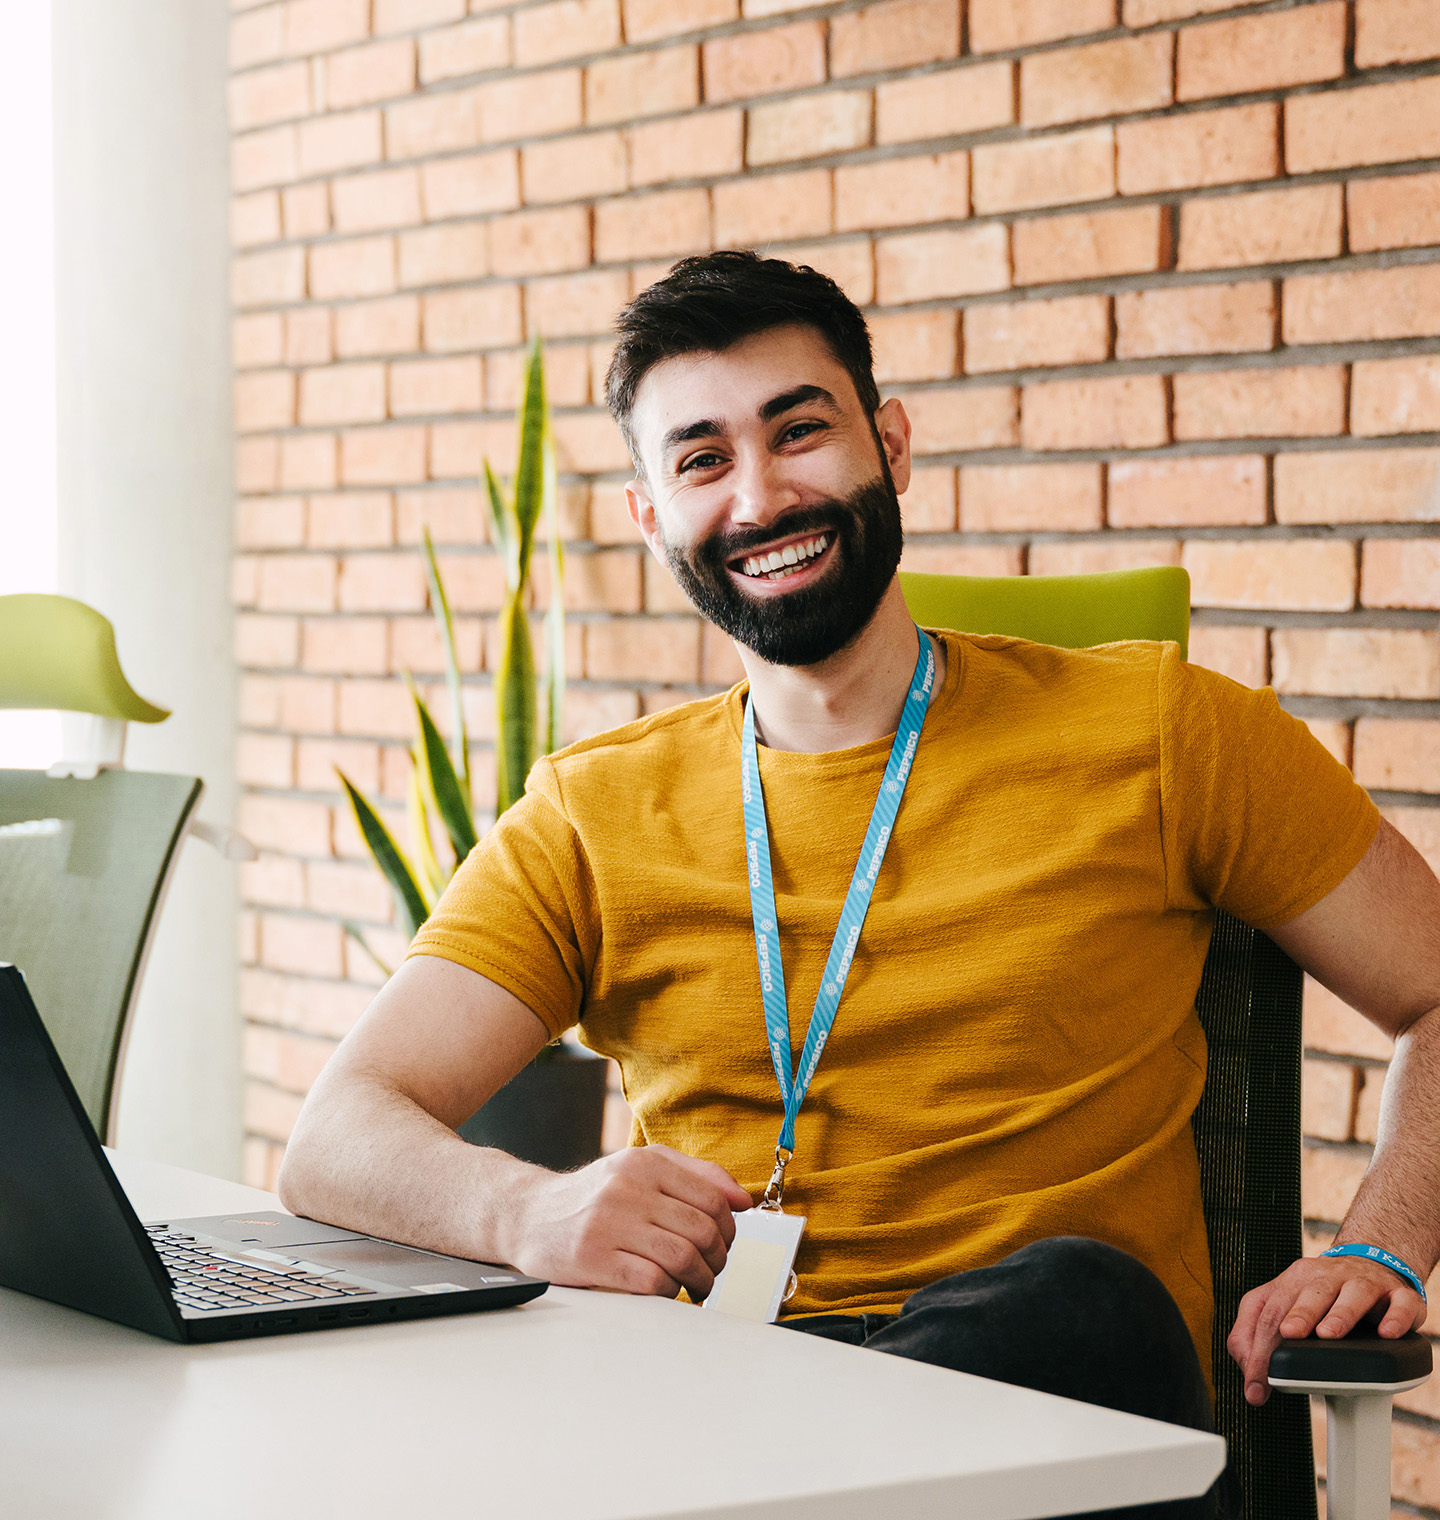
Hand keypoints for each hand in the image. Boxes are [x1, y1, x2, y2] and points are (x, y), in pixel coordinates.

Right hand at [507, 1145, 752, 1301]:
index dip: (729, 1228)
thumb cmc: (595, 1196)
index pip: (712, 1198)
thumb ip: (695, 1175)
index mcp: (645, 1163)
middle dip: (717, 1259)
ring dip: (699, 1281)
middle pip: (702, 1231)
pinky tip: (666, 1290)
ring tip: (695, 1286)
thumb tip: (743, 1200)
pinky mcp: (593, 1258)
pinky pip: (652, 1281)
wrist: (529, 1214)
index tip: (723, 1243)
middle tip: (711, 1270)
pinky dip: (669, 1292)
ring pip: (682, 1258)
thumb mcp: (641, 1168)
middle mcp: (628, 1188)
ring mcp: (609, 1223)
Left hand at [1227, 1253, 1427, 1404]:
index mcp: (1293, 1281)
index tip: (1256, 1386)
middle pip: (1308, 1295)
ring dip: (1339, 1315)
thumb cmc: (1324, 1296)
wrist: (1372, 1264)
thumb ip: (1258, 1331)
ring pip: (1352, 1294)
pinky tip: (1387, 1333)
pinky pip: (1400, 1303)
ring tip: (1328, 1335)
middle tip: (1287, 1339)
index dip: (1259, 1348)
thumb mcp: (1285, 1304)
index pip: (1269, 1311)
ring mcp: (1364, 1283)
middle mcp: (1326, 1277)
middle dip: (1296, 1318)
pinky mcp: (1399, 1295)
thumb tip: (1249, 1373)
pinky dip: (1395, 1318)